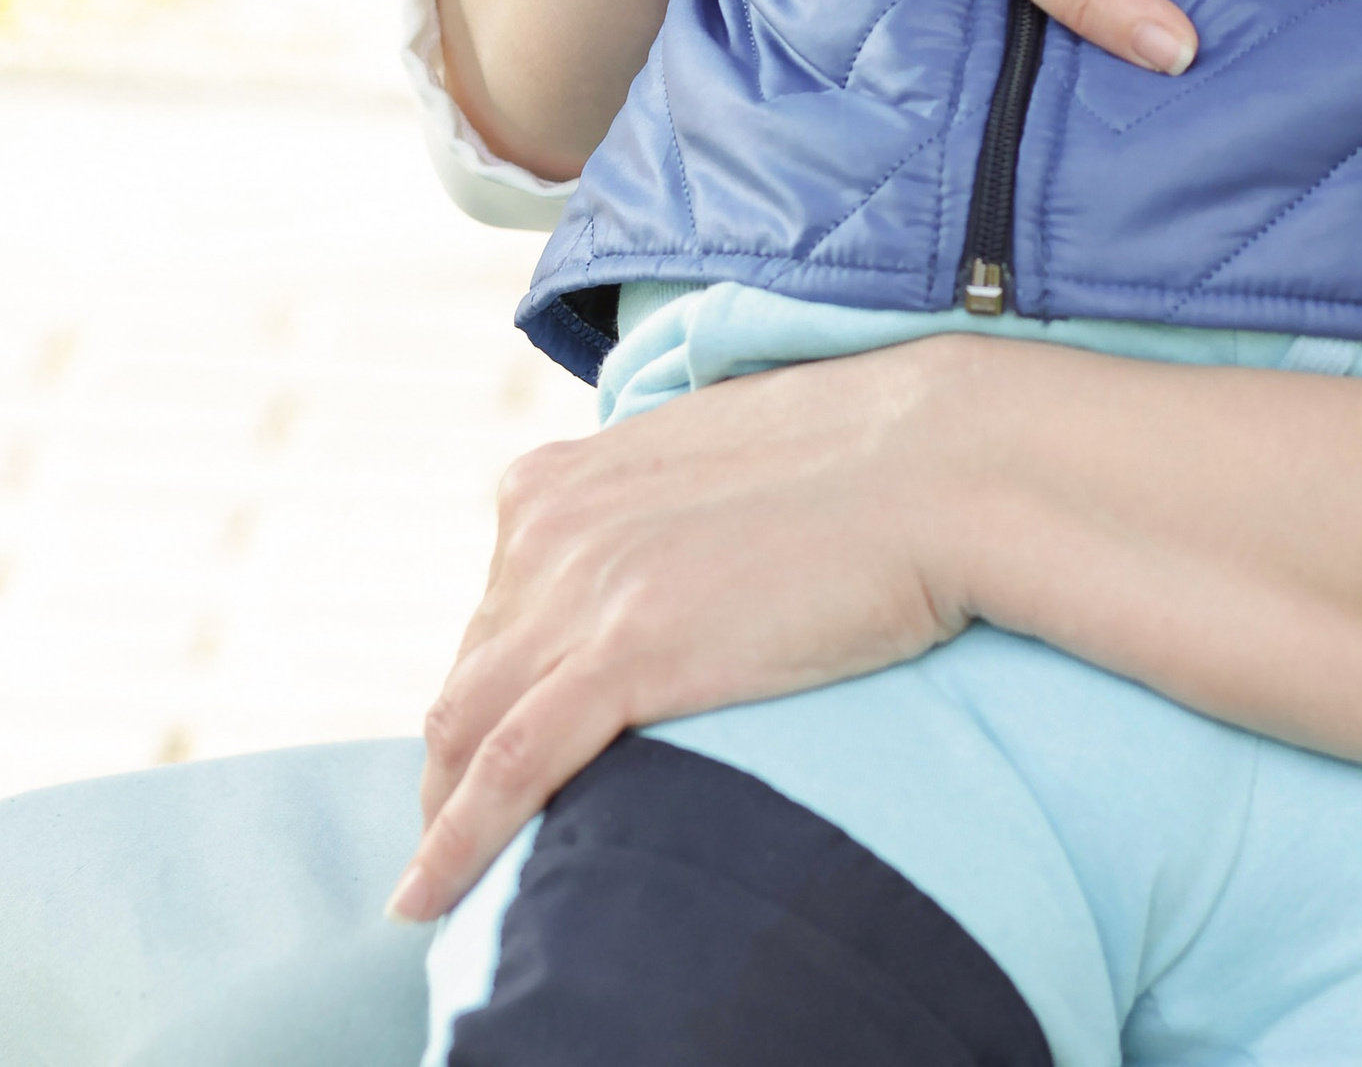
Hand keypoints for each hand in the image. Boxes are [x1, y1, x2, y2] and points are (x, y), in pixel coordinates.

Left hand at [393, 344, 979, 919]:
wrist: (938, 461)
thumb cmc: (860, 462)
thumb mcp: (712, 463)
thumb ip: (658, 510)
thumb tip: (665, 565)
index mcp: (561, 478)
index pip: (492, 612)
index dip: (490, 691)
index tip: (497, 748)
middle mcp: (547, 527)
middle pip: (468, 675)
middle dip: (461, 758)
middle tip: (475, 830)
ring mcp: (581, 589)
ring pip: (466, 729)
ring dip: (445, 813)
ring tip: (446, 878)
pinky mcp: (626, 655)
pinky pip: (508, 770)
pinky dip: (456, 844)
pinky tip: (423, 900)